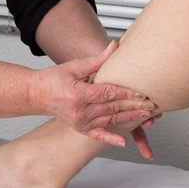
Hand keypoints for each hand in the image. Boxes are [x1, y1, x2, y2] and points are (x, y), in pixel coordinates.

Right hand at [28, 41, 155, 147]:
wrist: (37, 95)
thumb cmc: (55, 79)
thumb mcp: (75, 66)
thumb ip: (97, 59)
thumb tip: (114, 45)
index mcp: (79, 94)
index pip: (108, 94)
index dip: (126, 93)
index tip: (141, 93)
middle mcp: (80, 111)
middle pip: (113, 109)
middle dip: (134, 107)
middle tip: (151, 105)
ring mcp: (80, 122)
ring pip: (110, 120)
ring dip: (129, 119)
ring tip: (146, 116)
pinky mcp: (81, 128)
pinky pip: (99, 135)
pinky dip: (111, 139)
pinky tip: (123, 142)